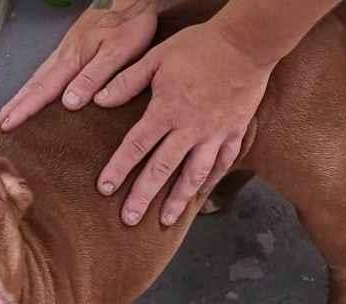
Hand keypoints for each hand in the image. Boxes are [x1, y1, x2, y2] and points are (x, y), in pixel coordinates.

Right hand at [0, 0, 157, 130]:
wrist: (132, 1)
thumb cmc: (129, 25)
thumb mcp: (116, 53)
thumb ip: (93, 77)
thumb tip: (68, 103)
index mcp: (73, 59)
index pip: (43, 90)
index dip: (25, 109)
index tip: (9, 124)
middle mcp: (64, 56)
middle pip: (34, 85)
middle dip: (16, 105)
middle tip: (0, 124)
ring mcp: (66, 51)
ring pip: (38, 78)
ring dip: (21, 96)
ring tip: (8, 111)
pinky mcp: (72, 48)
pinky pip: (47, 71)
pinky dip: (34, 85)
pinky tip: (33, 91)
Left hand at [95, 21, 275, 225]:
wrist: (246, 42)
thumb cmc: (199, 47)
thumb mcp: (156, 58)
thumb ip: (127, 81)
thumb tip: (98, 100)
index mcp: (166, 111)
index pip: (136, 146)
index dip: (118, 169)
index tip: (105, 189)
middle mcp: (189, 130)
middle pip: (161, 170)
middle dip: (143, 197)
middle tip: (129, 220)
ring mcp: (214, 134)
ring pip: (193, 175)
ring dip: (178, 200)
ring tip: (166, 220)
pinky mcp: (234, 133)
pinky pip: (223, 163)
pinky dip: (211, 182)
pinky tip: (202, 197)